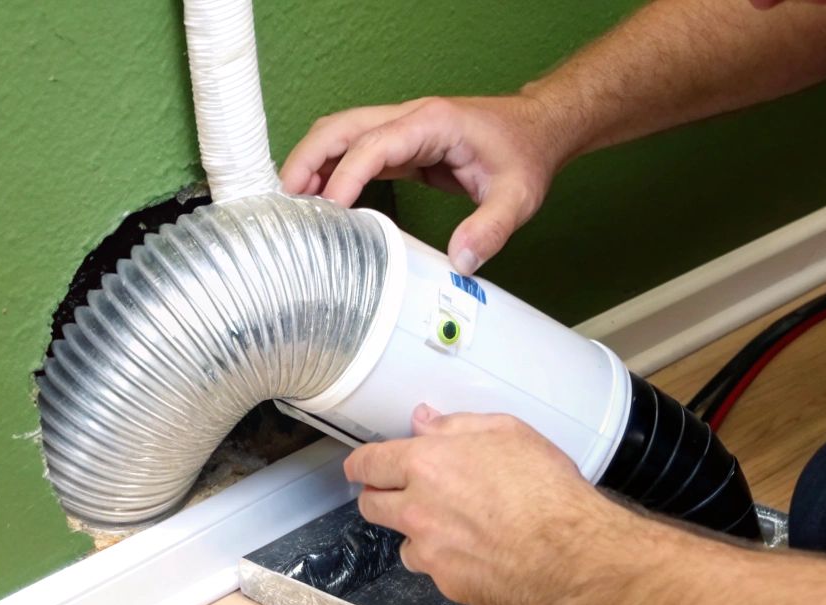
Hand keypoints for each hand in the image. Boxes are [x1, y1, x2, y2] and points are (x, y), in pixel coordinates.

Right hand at [280, 95, 570, 274]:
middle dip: (309, 158)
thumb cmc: (526, 153)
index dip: (347, 175)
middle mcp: (411, 119)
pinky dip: (333, 170)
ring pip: (342, 133)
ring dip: (313, 161)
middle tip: (287, 199)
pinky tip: (323, 199)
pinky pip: (358, 151)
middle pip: (342, 127)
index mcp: (432, 123)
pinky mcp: (404, 146)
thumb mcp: (518, 196)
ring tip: (293, 201)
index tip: (331, 208)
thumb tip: (460, 263)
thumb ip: (490, 229)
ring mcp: (404, 129)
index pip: (374, 144)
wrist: (539, 129)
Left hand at [343, 405, 622, 604]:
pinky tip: (482, 554)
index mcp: (427, 464)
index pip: (369, 464)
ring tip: (459, 529)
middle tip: (402, 495)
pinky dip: (450, 562)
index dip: (361, 466)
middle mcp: (418, 509)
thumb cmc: (547, 489)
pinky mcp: (446, 582)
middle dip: (380, 498)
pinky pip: (436, 570)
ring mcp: (429, 550)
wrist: (572, 551)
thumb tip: (423, 421)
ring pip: (405, 543)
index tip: (360, 469)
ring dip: (420, 535)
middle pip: (372, 506)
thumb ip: (458, 425)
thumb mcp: (509, 433)